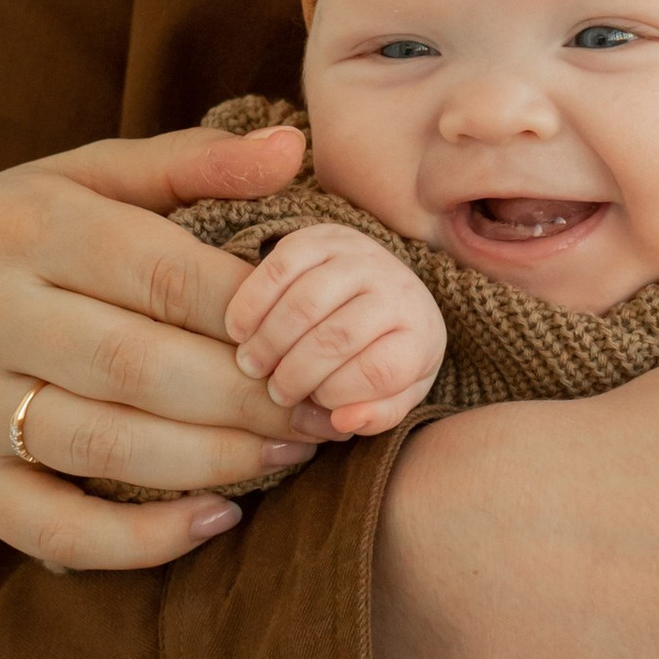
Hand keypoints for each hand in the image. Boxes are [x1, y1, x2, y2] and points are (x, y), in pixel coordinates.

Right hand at [0, 120, 325, 568]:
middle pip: (142, 367)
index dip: (258, 312)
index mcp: (32, 226)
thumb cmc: (5, 241)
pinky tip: (218, 519)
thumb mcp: (79, 180)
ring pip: (107, 448)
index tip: (326, 333)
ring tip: (291, 455)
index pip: (165, 273)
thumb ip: (187, 162)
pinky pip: (57, 528)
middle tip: (329, 410)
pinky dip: (143, 540)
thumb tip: (292, 149)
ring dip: (216, 462)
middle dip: (252, 397)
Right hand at [224, 222, 448, 435]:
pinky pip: (281, 264)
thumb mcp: (397, 392)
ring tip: (251, 365)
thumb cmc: (387, 353)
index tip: (315, 406)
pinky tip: (238, 329)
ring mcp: (360, 256)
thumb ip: (377, 414)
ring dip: (270, 339)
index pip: (380, 371)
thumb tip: (342, 422)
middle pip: (338, 337)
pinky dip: (253, 300)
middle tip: (273, 392)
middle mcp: (396, 288)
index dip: (339, 395)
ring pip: (306, 301)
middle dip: (297, 372)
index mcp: (420, 332)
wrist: (387, 289)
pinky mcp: (323, 236)